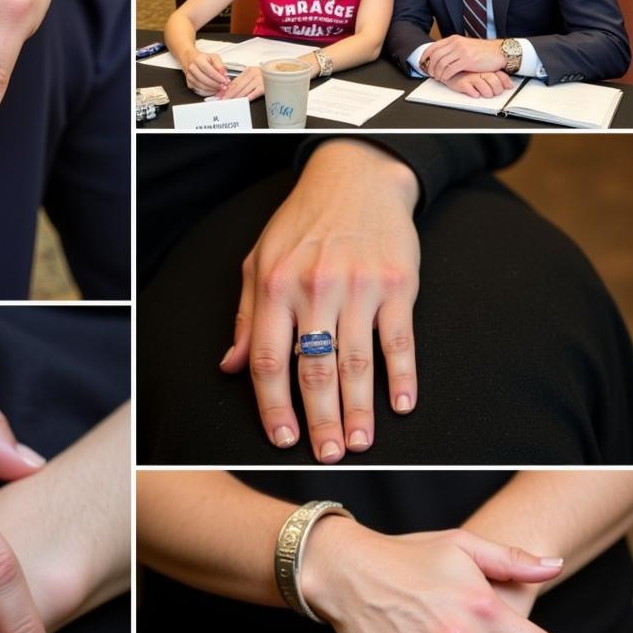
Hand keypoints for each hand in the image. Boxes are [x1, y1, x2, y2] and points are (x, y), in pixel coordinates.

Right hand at [183, 49, 229, 95]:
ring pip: (201, 87)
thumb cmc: (203, 59)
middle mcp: (192, 68)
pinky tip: (213, 90)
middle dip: (215, 84)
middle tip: (223, 86)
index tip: (224, 80)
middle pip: (204, 80)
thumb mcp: (214, 57)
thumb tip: (224, 74)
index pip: (208, 70)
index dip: (217, 77)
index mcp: (198, 60)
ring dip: (212, 89)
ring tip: (219, 88)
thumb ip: (220, 65)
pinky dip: (208, 92)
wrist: (191, 59)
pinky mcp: (189, 83)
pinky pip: (199, 91)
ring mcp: (189, 77)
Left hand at [214, 65, 262, 100]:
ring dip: (235, 98)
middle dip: (229, 94)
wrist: (279, 73)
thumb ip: (242, 81)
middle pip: (237, 86)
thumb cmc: (265, 76)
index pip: (234, 81)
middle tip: (223, 100)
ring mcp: (259, 80)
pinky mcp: (265, 87)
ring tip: (230, 102)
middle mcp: (253, 74)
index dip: (226, 89)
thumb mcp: (252, 75)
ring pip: (244, 91)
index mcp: (248, 71)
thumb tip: (230, 89)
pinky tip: (241, 101)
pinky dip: (246, 98)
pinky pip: (253, 94)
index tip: (220, 95)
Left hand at [220, 138, 420, 459]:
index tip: (282, 438)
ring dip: (358, 409)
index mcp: (275, 287)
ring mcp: (359, 287)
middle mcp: (315, 289)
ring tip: (357, 442)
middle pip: (315, 370)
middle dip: (319, 420)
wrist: (355, 177)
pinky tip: (400, 404)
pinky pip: (399, 339)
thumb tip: (230, 366)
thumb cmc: (301, 223)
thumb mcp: (258, 261)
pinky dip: (402, 376)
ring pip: (357, 362)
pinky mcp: (397, 284)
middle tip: (325, 454)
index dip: (273, 406)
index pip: (269, 360)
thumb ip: (245, 317)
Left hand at [422, 35, 504, 82]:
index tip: (422, 64)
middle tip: (432, 74)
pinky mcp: (467, 60)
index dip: (425, 57)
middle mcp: (456, 44)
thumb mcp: (465, 45)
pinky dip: (446, 76)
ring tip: (439, 78)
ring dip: (438, 74)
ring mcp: (462, 51)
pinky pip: (450, 70)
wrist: (499, 51)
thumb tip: (440, 56)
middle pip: (435, 57)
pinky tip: (447, 79)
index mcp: (454, 39)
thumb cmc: (483, 51)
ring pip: (441, 64)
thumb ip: (453, 48)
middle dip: (431, 68)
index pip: (433, 47)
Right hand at [443, 70, 514, 97]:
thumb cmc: (468, 72)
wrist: (450, 70)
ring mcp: (470, 77)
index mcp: (486, 69)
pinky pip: (470, 89)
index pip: (500, 75)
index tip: (507, 87)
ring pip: (483, 85)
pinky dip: (474, 93)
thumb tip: (510, 85)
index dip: (505, 82)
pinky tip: (476, 95)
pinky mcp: (461, 83)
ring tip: (487, 95)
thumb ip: (498, 77)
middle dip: (497, 89)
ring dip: (487, 92)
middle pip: (493, 80)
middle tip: (496, 93)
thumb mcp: (484, 72)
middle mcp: (479, 72)